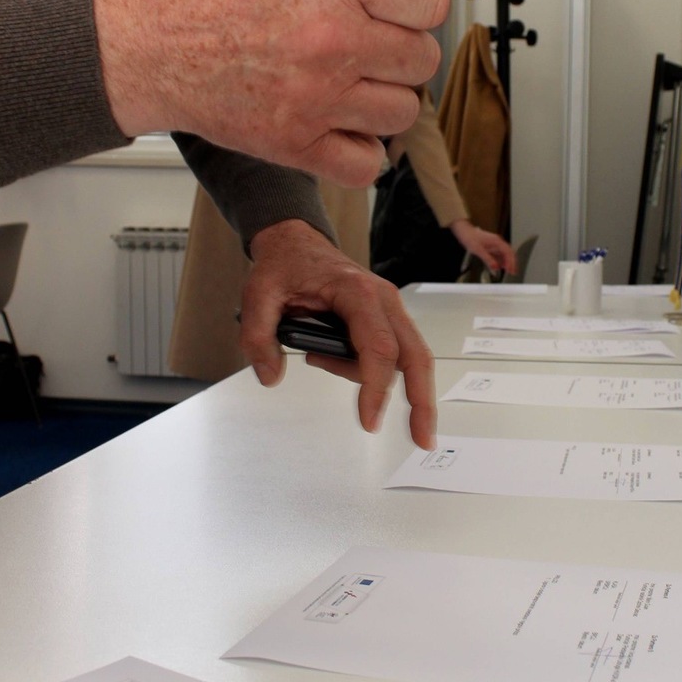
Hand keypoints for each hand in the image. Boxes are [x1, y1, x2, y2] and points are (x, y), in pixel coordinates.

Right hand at [94, 0, 448, 187]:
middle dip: (399, 46)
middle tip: (368, 37)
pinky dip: (361, 148)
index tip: (394, 1)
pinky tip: (340, 119)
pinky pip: (367, 163)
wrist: (145, 43)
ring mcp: (317, 96)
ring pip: (402, 111)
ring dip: (384, 96)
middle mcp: (333, 39)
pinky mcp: (296, 142)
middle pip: (421, 57)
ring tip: (353, 77)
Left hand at [241, 220, 435, 448]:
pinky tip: (332, 359)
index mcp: (356, 291)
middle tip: (422, 439)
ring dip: (383, 385)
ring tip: (318, 358)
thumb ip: (259, 336)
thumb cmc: (285, 263)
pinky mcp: (385, 317)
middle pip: (415, 354)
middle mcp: (383, 298)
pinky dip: (378, 373)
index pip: (378, 346)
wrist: (296, 242)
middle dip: (422, 400)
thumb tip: (270, 376)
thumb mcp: (258, 294)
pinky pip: (394, 352)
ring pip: (409, 356)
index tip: (369, 421)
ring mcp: (388, 308)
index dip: (376, 387)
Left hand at [450, 219, 516, 275]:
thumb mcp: (478, 250)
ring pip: (504, 254)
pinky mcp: (491, 246)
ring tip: (507, 270)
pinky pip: (498, 254)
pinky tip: (499, 266)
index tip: (511, 269)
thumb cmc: (470, 238)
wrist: (464, 231)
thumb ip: (488, 259)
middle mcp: (497, 242)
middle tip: (512, 272)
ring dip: (506, 262)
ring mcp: (494, 244)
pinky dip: (500, 260)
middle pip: (508, 252)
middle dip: (511, 262)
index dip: (511, 261)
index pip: (508, 252)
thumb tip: (495, 267)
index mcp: (496, 241)